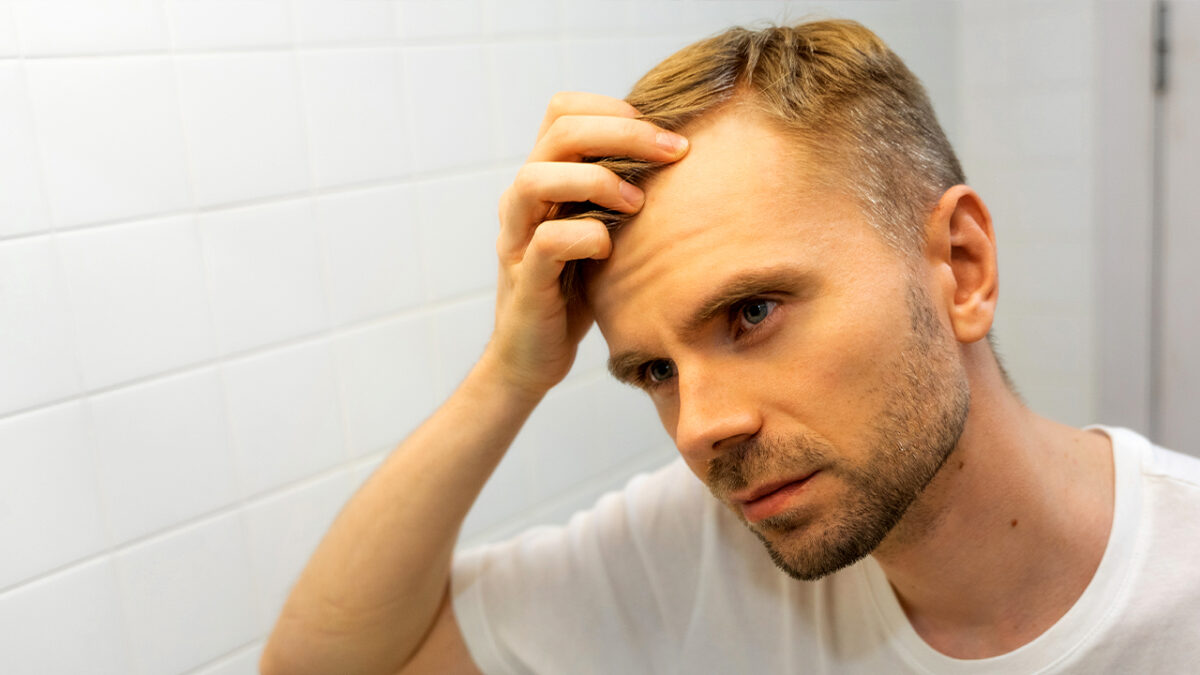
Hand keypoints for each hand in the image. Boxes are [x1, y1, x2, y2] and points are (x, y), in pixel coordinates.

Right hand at [481, 91, 689, 398]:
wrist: (532, 357)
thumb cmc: (576, 290)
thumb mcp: (603, 230)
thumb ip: (623, 192)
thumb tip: (683, 155)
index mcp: (543, 177)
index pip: (563, 110)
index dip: (612, 108)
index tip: (663, 132)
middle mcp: (523, 199)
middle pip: (559, 132)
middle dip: (623, 132)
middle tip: (673, 150)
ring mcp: (518, 237)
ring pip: (537, 178)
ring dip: (596, 180)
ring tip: (637, 202)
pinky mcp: (524, 279)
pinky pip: (548, 242)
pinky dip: (586, 237)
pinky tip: (610, 250)